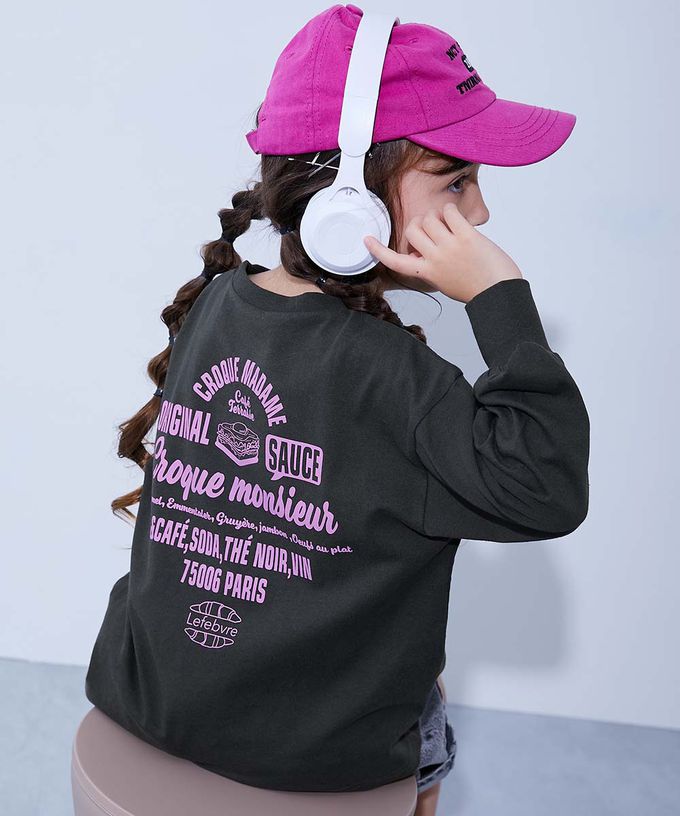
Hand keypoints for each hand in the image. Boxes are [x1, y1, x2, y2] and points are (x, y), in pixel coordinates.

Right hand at [363, 201, 522, 303]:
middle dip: (419, 224)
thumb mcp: (444, 282)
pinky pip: (448, 212)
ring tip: (448, 222)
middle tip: (431, 226)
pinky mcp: (466, 236)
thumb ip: (431, 266)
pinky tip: (456, 218)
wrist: (498, 292)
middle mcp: (434, 259)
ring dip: (436, 215)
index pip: (395, 262)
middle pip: (412, 230)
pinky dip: (450, 210)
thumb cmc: (476, 288)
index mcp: (426, 273)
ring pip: (428, 218)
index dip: (378, 250)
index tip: (367, 240)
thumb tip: (422, 249)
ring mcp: (449, 247)